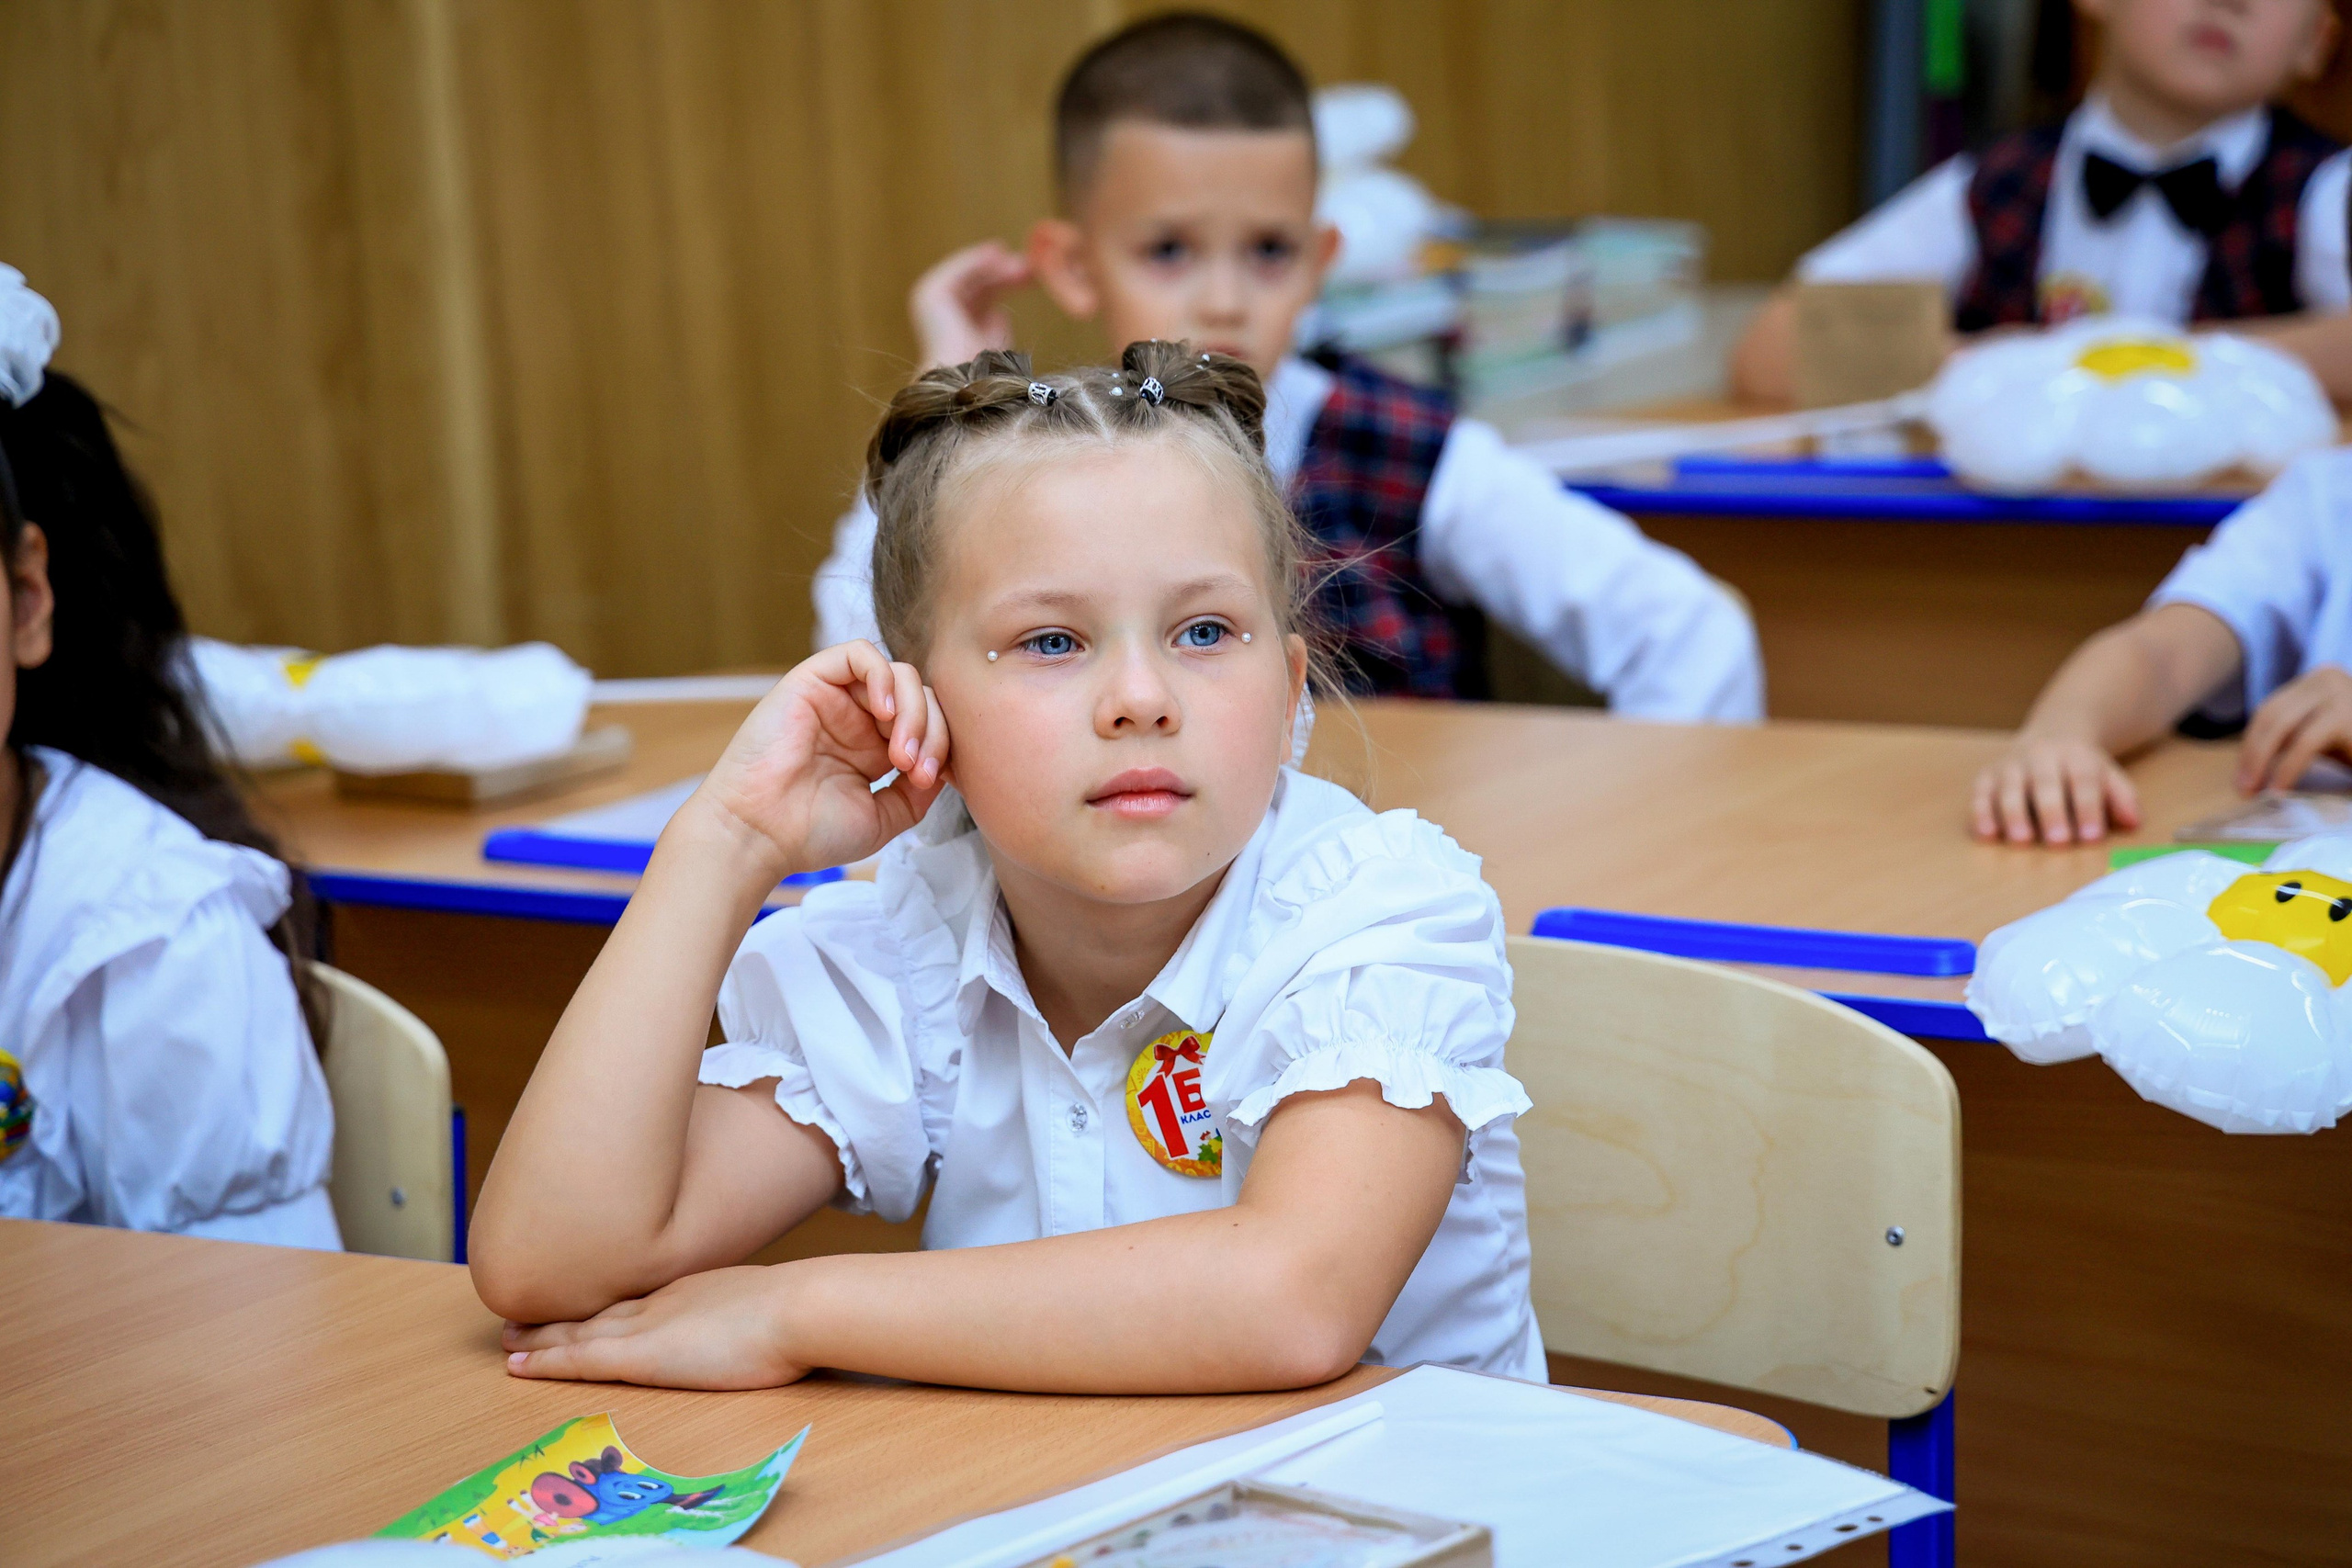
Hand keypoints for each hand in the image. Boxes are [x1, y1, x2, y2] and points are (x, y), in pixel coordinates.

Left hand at [503, 1266, 808, 1390]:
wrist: (798, 1308)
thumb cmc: (799, 1311)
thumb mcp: (764, 1303)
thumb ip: (747, 1309)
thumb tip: (756, 1320)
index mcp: (690, 1290)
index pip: (633, 1301)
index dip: (598, 1306)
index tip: (576, 1308)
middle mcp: (660, 1302)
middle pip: (598, 1311)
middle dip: (558, 1317)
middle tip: (519, 1319)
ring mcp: (647, 1327)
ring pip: (579, 1332)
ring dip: (541, 1337)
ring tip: (507, 1341)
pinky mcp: (640, 1356)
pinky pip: (580, 1359)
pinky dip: (547, 1361)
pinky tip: (520, 1365)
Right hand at [683, 640, 949, 883]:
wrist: (758, 833)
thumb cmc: (810, 832)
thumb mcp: (884, 818)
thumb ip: (917, 791)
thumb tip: (945, 765)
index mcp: (875, 749)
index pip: (929, 726)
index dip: (943, 746)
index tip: (931, 781)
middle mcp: (858, 720)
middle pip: (921, 699)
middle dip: (933, 732)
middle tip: (918, 770)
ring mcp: (837, 699)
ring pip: (899, 674)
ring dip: (914, 711)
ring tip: (900, 752)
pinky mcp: (813, 680)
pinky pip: (860, 654)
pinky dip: (883, 676)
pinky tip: (884, 712)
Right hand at [908, 240, 1033, 368]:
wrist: (969, 380)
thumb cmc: (985, 368)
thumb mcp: (994, 336)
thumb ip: (994, 319)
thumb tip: (999, 307)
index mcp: (949, 323)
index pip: (979, 294)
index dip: (1003, 281)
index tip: (1027, 274)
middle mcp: (936, 310)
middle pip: (975, 282)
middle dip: (1002, 271)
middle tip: (1029, 264)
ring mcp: (930, 300)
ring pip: (968, 274)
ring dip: (995, 264)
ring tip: (1021, 262)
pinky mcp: (931, 293)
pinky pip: (960, 270)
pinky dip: (980, 260)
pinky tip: (1001, 254)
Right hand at [1970, 733, 2141, 844]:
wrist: (2052, 733)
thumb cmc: (2081, 768)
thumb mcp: (2109, 775)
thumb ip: (2122, 798)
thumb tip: (2133, 822)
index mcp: (2076, 755)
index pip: (2083, 780)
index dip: (2088, 808)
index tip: (2092, 837)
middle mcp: (2041, 756)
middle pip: (2045, 783)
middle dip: (2051, 812)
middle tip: (2058, 840)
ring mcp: (2011, 765)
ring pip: (2009, 788)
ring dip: (2014, 814)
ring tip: (2021, 840)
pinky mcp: (1987, 776)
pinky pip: (1980, 793)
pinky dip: (1981, 813)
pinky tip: (1987, 834)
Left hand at [2237, 665, 2351, 793]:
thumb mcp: (2321, 735)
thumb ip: (2290, 738)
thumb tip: (2248, 765)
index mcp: (2317, 679)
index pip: (2270, 711)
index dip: (2250, 744)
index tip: (2242, 775)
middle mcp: (2327, 678)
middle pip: (2271, 716)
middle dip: (2252, 754)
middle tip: (2243, 788)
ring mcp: (2340, 692)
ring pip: (2281, 726)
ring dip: (2262, 761)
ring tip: (2257, 791)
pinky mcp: (2346, 716)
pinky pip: (2304, 744)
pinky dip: (2286, 768)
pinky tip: (2279, 789)